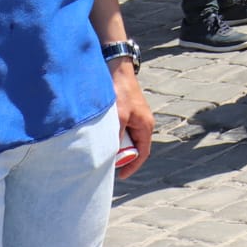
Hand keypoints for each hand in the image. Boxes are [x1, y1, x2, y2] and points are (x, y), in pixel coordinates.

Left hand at [112, 61, 152, 178]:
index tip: (120, 176)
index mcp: (146, 126)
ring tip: (101, 146)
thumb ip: (115, 137)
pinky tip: (101, 133)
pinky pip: (120, 130)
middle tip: (106, 161)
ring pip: (125, 139)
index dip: (132, 166)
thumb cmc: (120, 93)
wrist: (116, 70)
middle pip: (134, 147)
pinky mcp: (126, 112)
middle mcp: (142, 123)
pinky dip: (112, 135)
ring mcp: (134, 117)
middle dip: (121, 156)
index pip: (142, 153)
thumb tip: (109, 155)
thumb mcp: (118, 117)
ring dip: (115, 144)